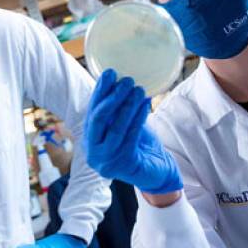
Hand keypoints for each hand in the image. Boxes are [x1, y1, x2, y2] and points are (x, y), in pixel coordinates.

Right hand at [85, 69, 182, 194]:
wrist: (157, 174)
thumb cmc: (141, 147)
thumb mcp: (126, 125)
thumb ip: (119, 110)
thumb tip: (121, 80)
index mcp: (91, 140)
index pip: (92, 112)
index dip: (100, 92)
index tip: (110, 73)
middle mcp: (93, 152)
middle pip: (98, 119)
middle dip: (112, 97)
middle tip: (126, 81)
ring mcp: (106, 161)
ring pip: (115, 128)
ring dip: (127, 106)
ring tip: (139, 90)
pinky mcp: (123, 165)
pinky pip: (130, 137)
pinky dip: (137, 119)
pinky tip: (144, 106)